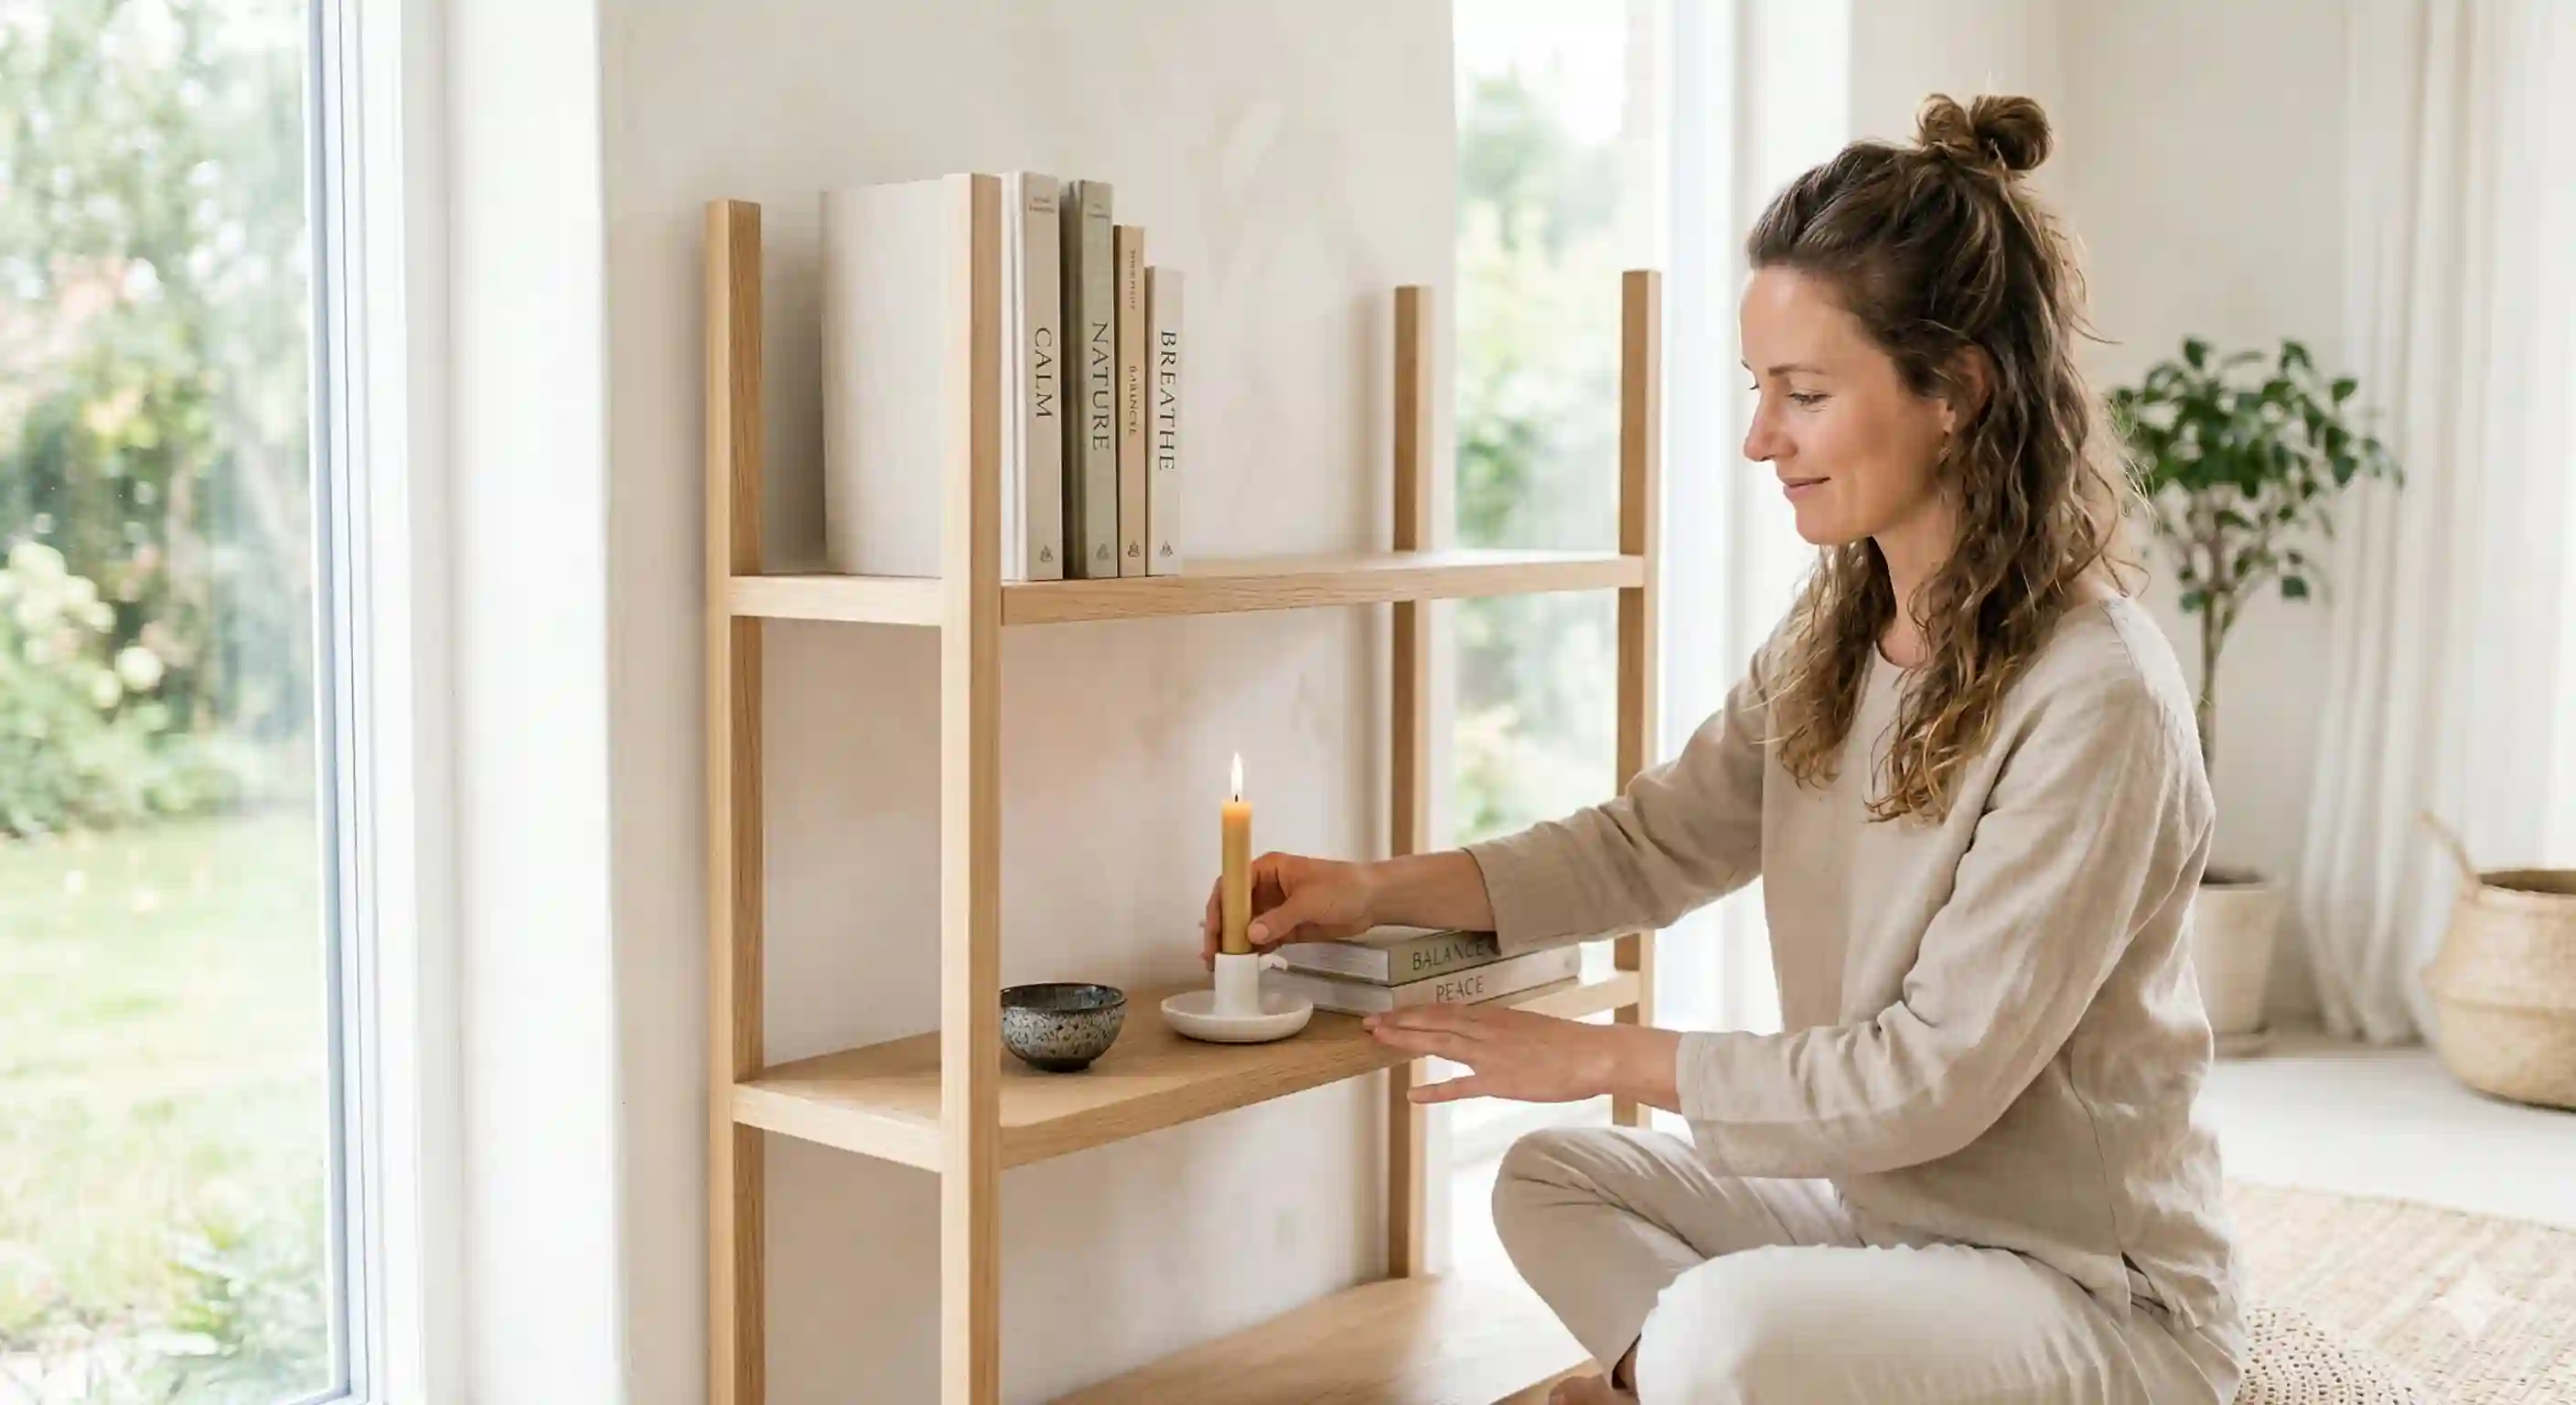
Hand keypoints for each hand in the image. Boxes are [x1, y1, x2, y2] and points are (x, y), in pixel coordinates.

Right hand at [1202, 851, 1375, 965]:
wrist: (1373, 900)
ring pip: (1245, 926)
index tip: (1214, 930)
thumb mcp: (1309, 901)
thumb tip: (1250, 935)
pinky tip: (1245, 964)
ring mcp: (1276, 908)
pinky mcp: (1286, 927)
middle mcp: (1266, 888)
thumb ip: (1279, 918)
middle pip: (1234, 908)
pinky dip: (1253, 951)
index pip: (1232, 885)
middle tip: (1212, 956)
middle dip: (1222, 930)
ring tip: (1222, 966)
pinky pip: (1263, 939)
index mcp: (1268, 869)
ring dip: (1234, 944)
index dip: (1218, 907)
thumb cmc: (1343, 887)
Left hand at [1364, 1004, 1682, 1108]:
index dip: (1413, 1011)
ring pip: (1439, 1043)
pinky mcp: (1499, 1081)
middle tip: (1368, 1022)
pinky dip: (1435, 1089)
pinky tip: (1413, 1095)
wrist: (1594, 1054)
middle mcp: (1486, 1030)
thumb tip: (1485, 1034)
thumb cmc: (1567, 1044)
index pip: (1444, 1010)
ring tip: (1378, 1039)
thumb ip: (1502, 1031)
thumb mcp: (1529, 1027)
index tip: (1390, 1011)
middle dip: (1398, 1021)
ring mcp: (1490, 1055)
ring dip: (1406, 1040)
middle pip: (1433, 1022)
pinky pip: (1460, 1086)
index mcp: (1494, 1016)